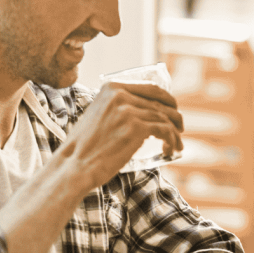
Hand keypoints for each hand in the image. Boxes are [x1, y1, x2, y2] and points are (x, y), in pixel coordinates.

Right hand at [61, 81, 183, 189]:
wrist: (74, 165)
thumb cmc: (85, 146)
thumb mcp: (99, 115)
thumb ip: (119, 107)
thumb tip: (146, 110)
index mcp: (111, 88)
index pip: (151, 88)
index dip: (167, 99)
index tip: (173, 109)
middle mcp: (120, 95)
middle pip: (161, 103)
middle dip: (174, 116)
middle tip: (179, 128)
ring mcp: (129, 110)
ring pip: (165, 118)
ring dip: (175, 133)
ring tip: (176, 144)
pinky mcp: (136, 128)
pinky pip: (165, 130)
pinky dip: (172, 140)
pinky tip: (170, 150)